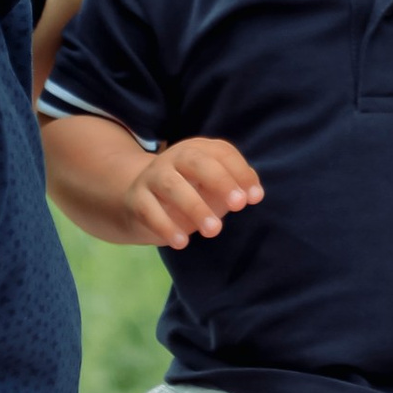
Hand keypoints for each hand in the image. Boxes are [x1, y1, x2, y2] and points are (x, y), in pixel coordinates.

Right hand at [126, 136, 262, 250]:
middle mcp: (174, 158)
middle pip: (196, 161)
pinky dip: (166, 226)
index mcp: (198, 150)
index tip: (256, 197)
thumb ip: (236, 187)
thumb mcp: (215, 188)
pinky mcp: (136, 198)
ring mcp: (153, 176)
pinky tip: (182, 242)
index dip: (241, 172)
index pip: (222, 152)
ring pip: (172, 185)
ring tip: (214, 230)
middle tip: (238, 205)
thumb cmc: (190, 193)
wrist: (140, 201)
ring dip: (195, 207)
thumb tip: (254, 194)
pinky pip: (149, 210)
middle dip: (220, 181)